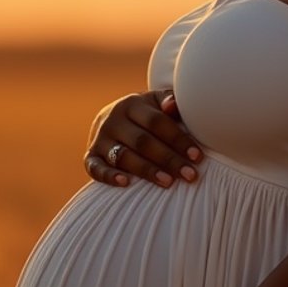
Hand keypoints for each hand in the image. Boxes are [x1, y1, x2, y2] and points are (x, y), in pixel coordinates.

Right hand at [83, 90, 204, 190]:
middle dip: (168, 159)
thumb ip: (169, 102)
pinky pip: (95, 167)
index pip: (157, 122)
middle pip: (142, 141)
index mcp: (132, 104)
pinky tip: (125, 183)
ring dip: (146, 170)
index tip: (197, 157)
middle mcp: (113, 120)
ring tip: (168, 182)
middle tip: (190, 175)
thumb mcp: (157, 104)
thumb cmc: (146, 115)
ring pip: (123, 156)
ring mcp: (100, 138)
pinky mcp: (90, 156)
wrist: (113, 119)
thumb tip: (173, 105)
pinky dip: (108, 176)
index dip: (178, 139)